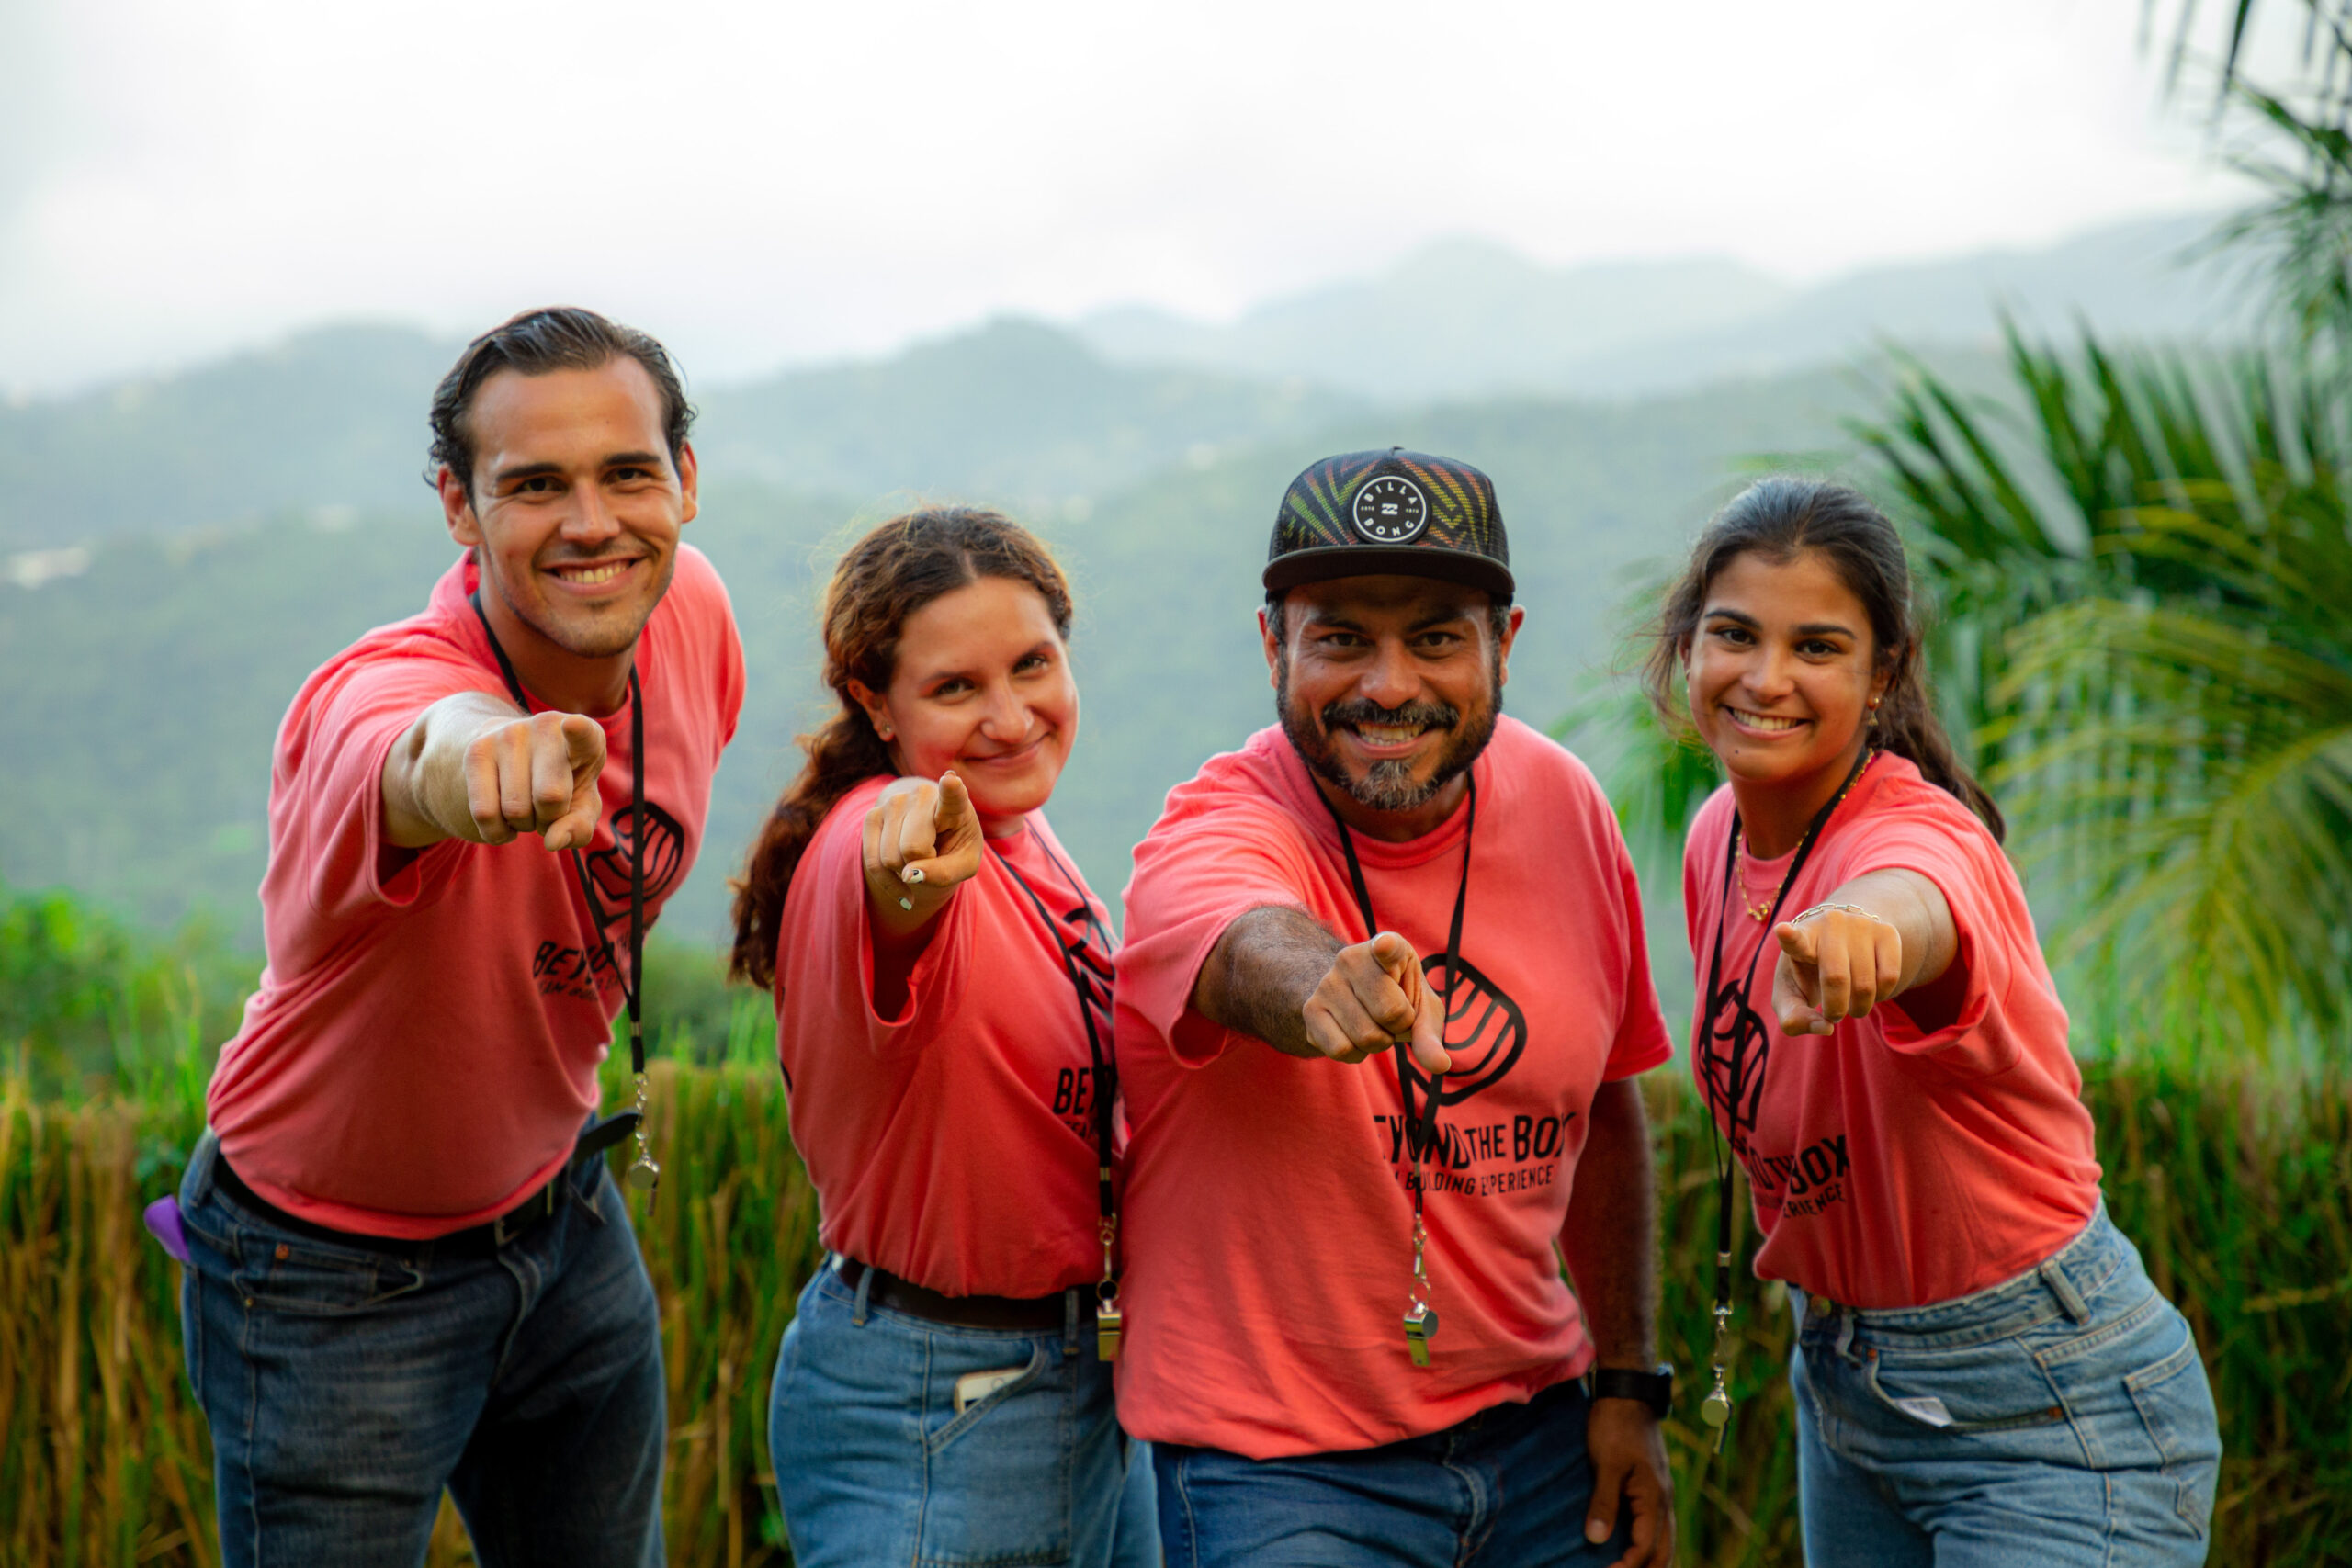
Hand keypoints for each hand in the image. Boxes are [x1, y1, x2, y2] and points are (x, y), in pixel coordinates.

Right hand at [461, 710, 605, 849]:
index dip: (580, 731)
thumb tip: (553, 841)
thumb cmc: (562, 783)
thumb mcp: (582, 804)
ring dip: (523, 825)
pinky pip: (484, 813)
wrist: (513, 757)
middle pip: (550, 797)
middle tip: (548, 807)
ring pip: (515, 810)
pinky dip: (497, 832)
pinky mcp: (477, 750)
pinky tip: (504, 819)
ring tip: (527, 806)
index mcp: (586, 737)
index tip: (573, 725)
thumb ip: (580, 825)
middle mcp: (547, 727)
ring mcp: (508, 734)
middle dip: (549, 818)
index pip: (583, 734)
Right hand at [862, 771, 983, 908]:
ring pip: (890, 858)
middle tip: (934, 857)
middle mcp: (922, 796)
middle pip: (913, 848)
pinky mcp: (873, 815)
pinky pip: (873, 863)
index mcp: (955, 804)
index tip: (950, 781)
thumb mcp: (964, 865)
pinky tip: (903, 878)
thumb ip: (945, 873)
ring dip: (905, 872)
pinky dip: (888, 881)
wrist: (932, 835)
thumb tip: (908, 875)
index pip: (952, 794)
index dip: (950, 788)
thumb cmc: (955, 848)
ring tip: (919, 858)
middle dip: (922, 865)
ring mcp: (894, 802)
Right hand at [1299, 930, 1450, 1073]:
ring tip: (1375, 1025)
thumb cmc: (1398, 998)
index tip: (1384, 947)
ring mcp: (1327, 982)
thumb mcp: (1421, 1008)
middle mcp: (1351, 958)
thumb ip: (1430, 1034)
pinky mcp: (1310, 1009)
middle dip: (1400, 1027)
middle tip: (1393, 1017)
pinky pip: (1341, 1050)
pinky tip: (1355, 1036)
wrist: (1354, 996)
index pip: (1387, 946)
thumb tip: (1440, 1066)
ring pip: (1365, 1037)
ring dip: (1379, 1043)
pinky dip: (1356, 1054)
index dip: (1386, 947)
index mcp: (1389, 947)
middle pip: (1390, 1013)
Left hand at [1583, 1395, 1673, 1567]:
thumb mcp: (1606, 1463)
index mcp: (1654, 1497)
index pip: (1645, 1547)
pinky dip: (1649, 1543)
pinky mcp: (1653, 1485)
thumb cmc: (1615, 1425)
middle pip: (1664, 1551)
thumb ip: (1604, 1502)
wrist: (1628, 1393)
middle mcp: (1663, 1499)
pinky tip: (1634, 1546)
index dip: (1627, 1566)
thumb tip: (1597, 1540)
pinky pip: (1657, 1525)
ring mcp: (1661, 1493)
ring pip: (1665, 1539)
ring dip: (1652, 1560)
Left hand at [1772, 906, 1900, 1036]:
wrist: (1844, 939)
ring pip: (1866, 984)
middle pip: (1836, 979)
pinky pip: (1890, 978)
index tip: (1783, 931)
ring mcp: (1860, 924)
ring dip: (1859, 1008)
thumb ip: (1794, 1018)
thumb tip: (1826, 1028)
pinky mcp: (1887, 931)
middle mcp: (1829, 924)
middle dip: (1835, 1009)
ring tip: (1850, 1002)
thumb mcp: (1792, 994)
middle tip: (1833, 1014)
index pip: (1793, 938)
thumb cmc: (1809, 971)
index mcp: (1800, 938)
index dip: (1789, 936)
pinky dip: (1880, 996)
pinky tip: (1869, 989)